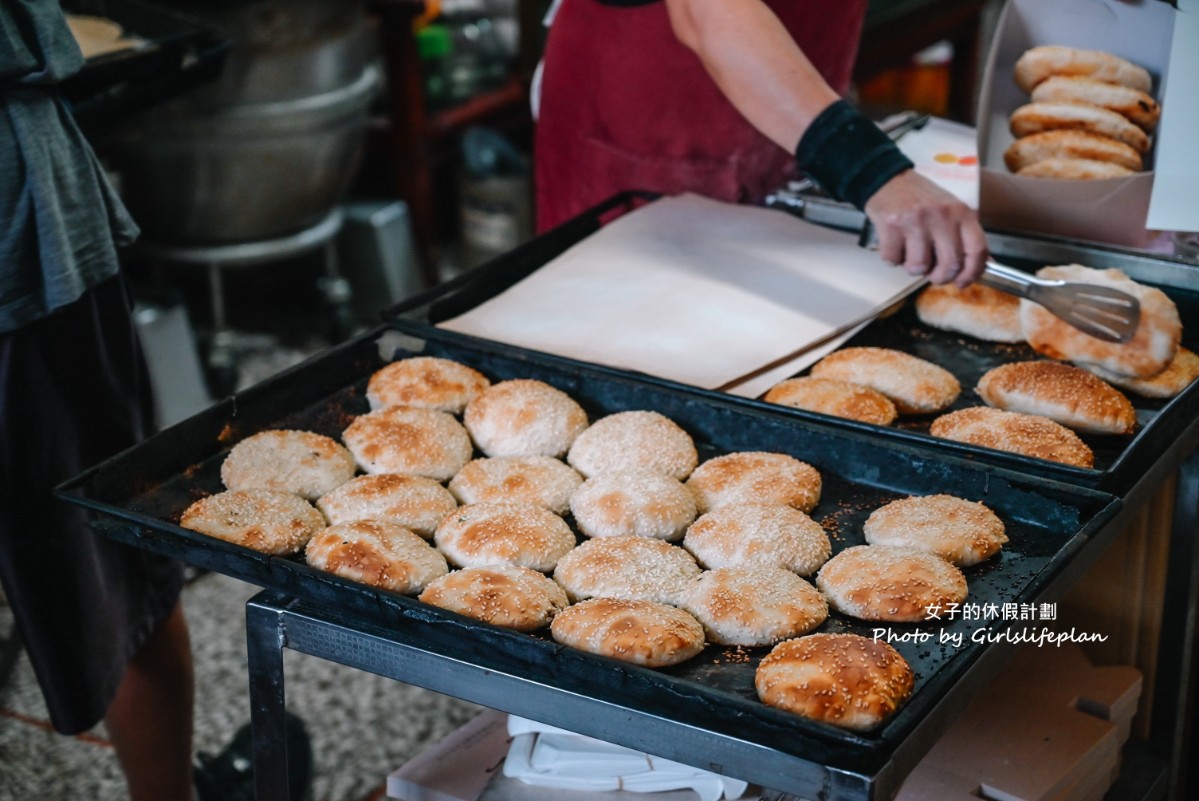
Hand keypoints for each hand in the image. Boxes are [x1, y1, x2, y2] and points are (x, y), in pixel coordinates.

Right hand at [863, 170, 987, 286]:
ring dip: (912, 267)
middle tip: (932, 274)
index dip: (972, 273)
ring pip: (918, 267)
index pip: (977, 250)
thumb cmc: (920, 199)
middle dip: (939, 277)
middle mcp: (942, 216)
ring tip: (910, 252)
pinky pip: (893, 260)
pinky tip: (895, 243)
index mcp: (961, 213)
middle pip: (949, 265)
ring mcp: (916, 221)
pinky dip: (892, 258)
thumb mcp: (950, 211)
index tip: (962, 282)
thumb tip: (983, 262)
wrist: (887, 180)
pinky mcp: (892, 226)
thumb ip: (965, 235)